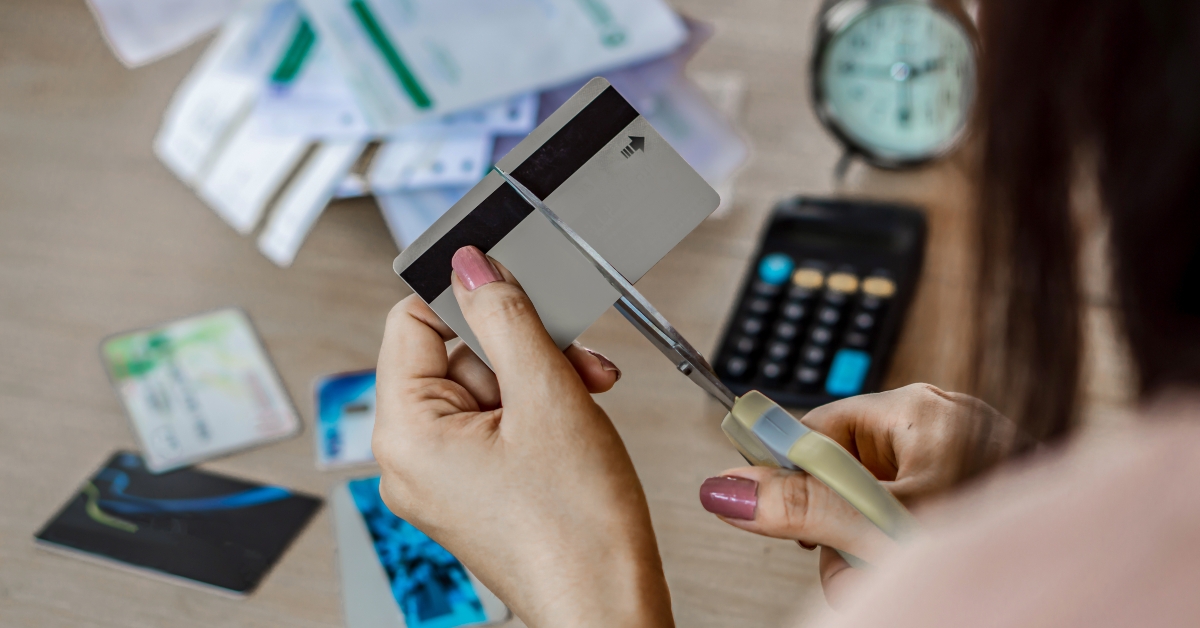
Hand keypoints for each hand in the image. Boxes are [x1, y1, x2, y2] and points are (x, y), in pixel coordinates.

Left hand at [374, 246, 672, 627]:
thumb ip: (505, 318)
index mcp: (406, 433)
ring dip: (541, 376)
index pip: (411, 322)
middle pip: (455, 355)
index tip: (511, 280)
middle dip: (522, 345)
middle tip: (574, 355)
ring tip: (587, 390)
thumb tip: (471, 266)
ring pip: (484, 387)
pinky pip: (494, 424)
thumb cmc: (578, 529)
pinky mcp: (472, 489)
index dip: (464, 294)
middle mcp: (410, 459)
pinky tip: (576, 414)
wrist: (609, 604)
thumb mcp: (547, 395)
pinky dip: (537, 409)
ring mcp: (441, 478)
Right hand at [698, 384, 1014, 607]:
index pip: (816, 425)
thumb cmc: (1001, 538)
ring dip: (864, 545)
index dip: (789, 469)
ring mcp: (958, 458)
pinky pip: (905, 513)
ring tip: (888, 568)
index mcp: (918, 407)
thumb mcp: (881, 527)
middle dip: (835, 522)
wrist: (1072, 572)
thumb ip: (800, 507)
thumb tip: (729, 489)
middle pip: (840, 467)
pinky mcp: (970, 491)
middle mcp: (938, 423)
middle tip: (852, 552)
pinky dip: (898, 546)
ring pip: (870, 499)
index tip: (758, 499)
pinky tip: (908, 566)